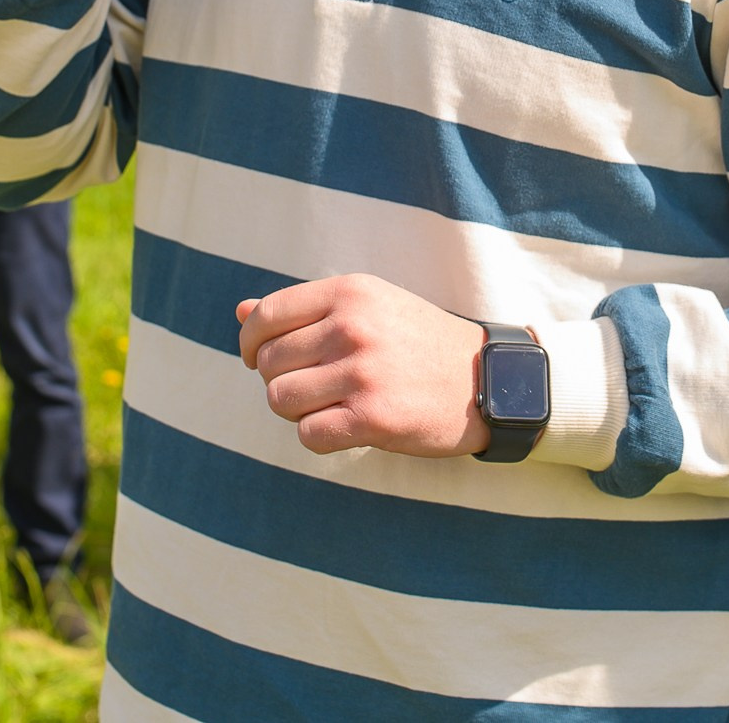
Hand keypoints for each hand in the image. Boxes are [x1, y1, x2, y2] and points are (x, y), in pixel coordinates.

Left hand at [235, 274, 490, 457]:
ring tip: (332, 404)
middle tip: (315, 385)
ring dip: (299, 410)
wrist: (488, 380)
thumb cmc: (419, 342)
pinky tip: (346, 427)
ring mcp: (362, 373)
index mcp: (349, 292)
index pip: (266, 315)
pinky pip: (308, 434)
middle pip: (268, 363)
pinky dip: (319, 436)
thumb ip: (304, 310)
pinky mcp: (372, 419)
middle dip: (281, 379)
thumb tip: (240, 312)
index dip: (250, 342)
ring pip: (280, 399)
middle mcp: (352, 327)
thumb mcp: (369, 307)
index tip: (257, 358)